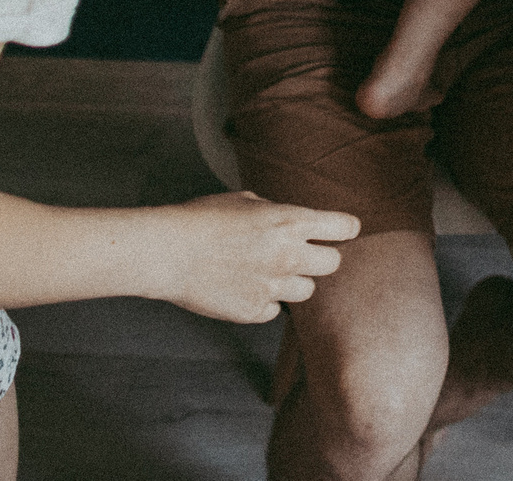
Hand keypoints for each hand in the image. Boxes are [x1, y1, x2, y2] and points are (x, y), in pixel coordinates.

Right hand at [156, 191, 359, 324]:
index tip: (342, 231)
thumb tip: (291, 224)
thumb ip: (277, 214)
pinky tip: (245, 288)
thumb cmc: (202, 219)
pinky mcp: (254, 311)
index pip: (343, 228)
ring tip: (269, 273)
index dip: (345, 229)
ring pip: (307, 291)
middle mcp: (288, 256)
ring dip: (294, 283)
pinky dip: (265, 301)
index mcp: (290, 222)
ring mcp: (272, 287)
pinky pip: (274, 310)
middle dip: (321, 259)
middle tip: (304, 256)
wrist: (168, 251)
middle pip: (333, 264)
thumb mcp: (246, 202)